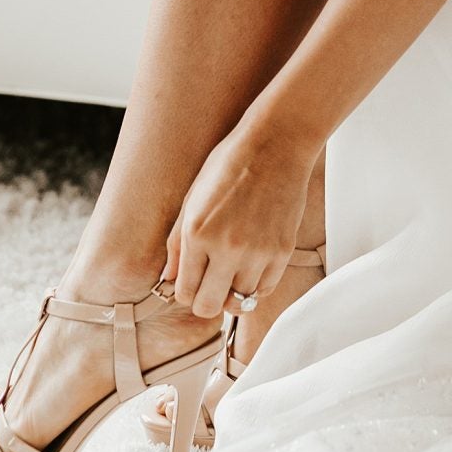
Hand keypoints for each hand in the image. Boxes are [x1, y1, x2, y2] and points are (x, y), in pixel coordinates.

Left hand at [161, 118, 316, 321]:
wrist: (276, 144)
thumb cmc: (231, 163)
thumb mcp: (192, 197)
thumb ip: (177, 243)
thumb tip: (169, 277)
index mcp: (197, 233)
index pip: (185, 292)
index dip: (186, 291)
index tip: (192, 281)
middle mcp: (226, 248)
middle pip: (209, 307)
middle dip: (206, 300)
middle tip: (209, 285)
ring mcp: (257, 252)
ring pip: (240, 302)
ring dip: (233, 291)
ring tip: (233, 270)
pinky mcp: (282, 251)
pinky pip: (265, 289)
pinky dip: (256, 284)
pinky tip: (251, 265)